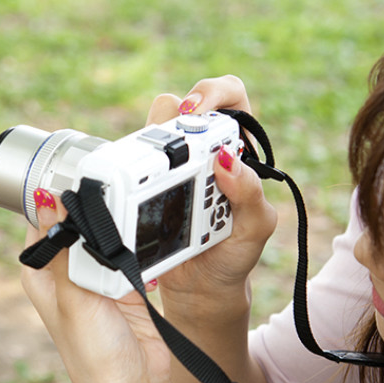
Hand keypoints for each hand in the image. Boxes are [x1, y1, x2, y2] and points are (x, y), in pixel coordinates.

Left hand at [20, 192, 175, 382]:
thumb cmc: (95, 356)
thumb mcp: (74, 298)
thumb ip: (64, 248)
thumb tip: (45, 199)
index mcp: (41, 270)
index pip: (42, 216)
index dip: (55, 191)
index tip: (76, 166)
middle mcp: (65, 270)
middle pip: (77, 218)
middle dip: (94, 202)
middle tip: (112, 181)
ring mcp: (96, 275)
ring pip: (106, 229)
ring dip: (119, 220)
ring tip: (133, 205)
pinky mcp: (126, 281)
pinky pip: (131, 246)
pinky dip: (138, 239)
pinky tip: (146, 230)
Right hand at [146, 76, 277, 305]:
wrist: (201, 289)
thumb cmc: (235, 256)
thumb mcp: (255, 228)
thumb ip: (250, 194)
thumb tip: (227, 159)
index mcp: (237, 149)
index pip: (231, 95)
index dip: (215, 93)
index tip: (199, 114)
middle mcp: (201, 150)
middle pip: (183, 104)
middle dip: (175, 110)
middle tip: (172, 132)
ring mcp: (170, 166)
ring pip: (152, 129)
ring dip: (148, 138)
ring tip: (151, 163)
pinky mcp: (144, 184)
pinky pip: (131, 162)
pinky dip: (128, 166)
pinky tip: (132, 183)